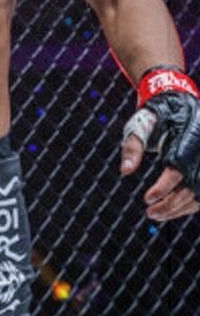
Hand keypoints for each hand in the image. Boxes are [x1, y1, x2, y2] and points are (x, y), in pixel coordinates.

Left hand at [120, 65, 199, 220]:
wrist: (179, 101)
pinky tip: (172, 210)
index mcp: (187, 139)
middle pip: (191, 187)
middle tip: (149, 212)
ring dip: (181, 209)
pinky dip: (190, 204)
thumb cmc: (156, 114)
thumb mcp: (141, 124)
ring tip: (157, 214)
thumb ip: (132, 146)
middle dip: (170, 204)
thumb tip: (125, 171)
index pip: (177, 170)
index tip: (146, 199)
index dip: (163, 187)